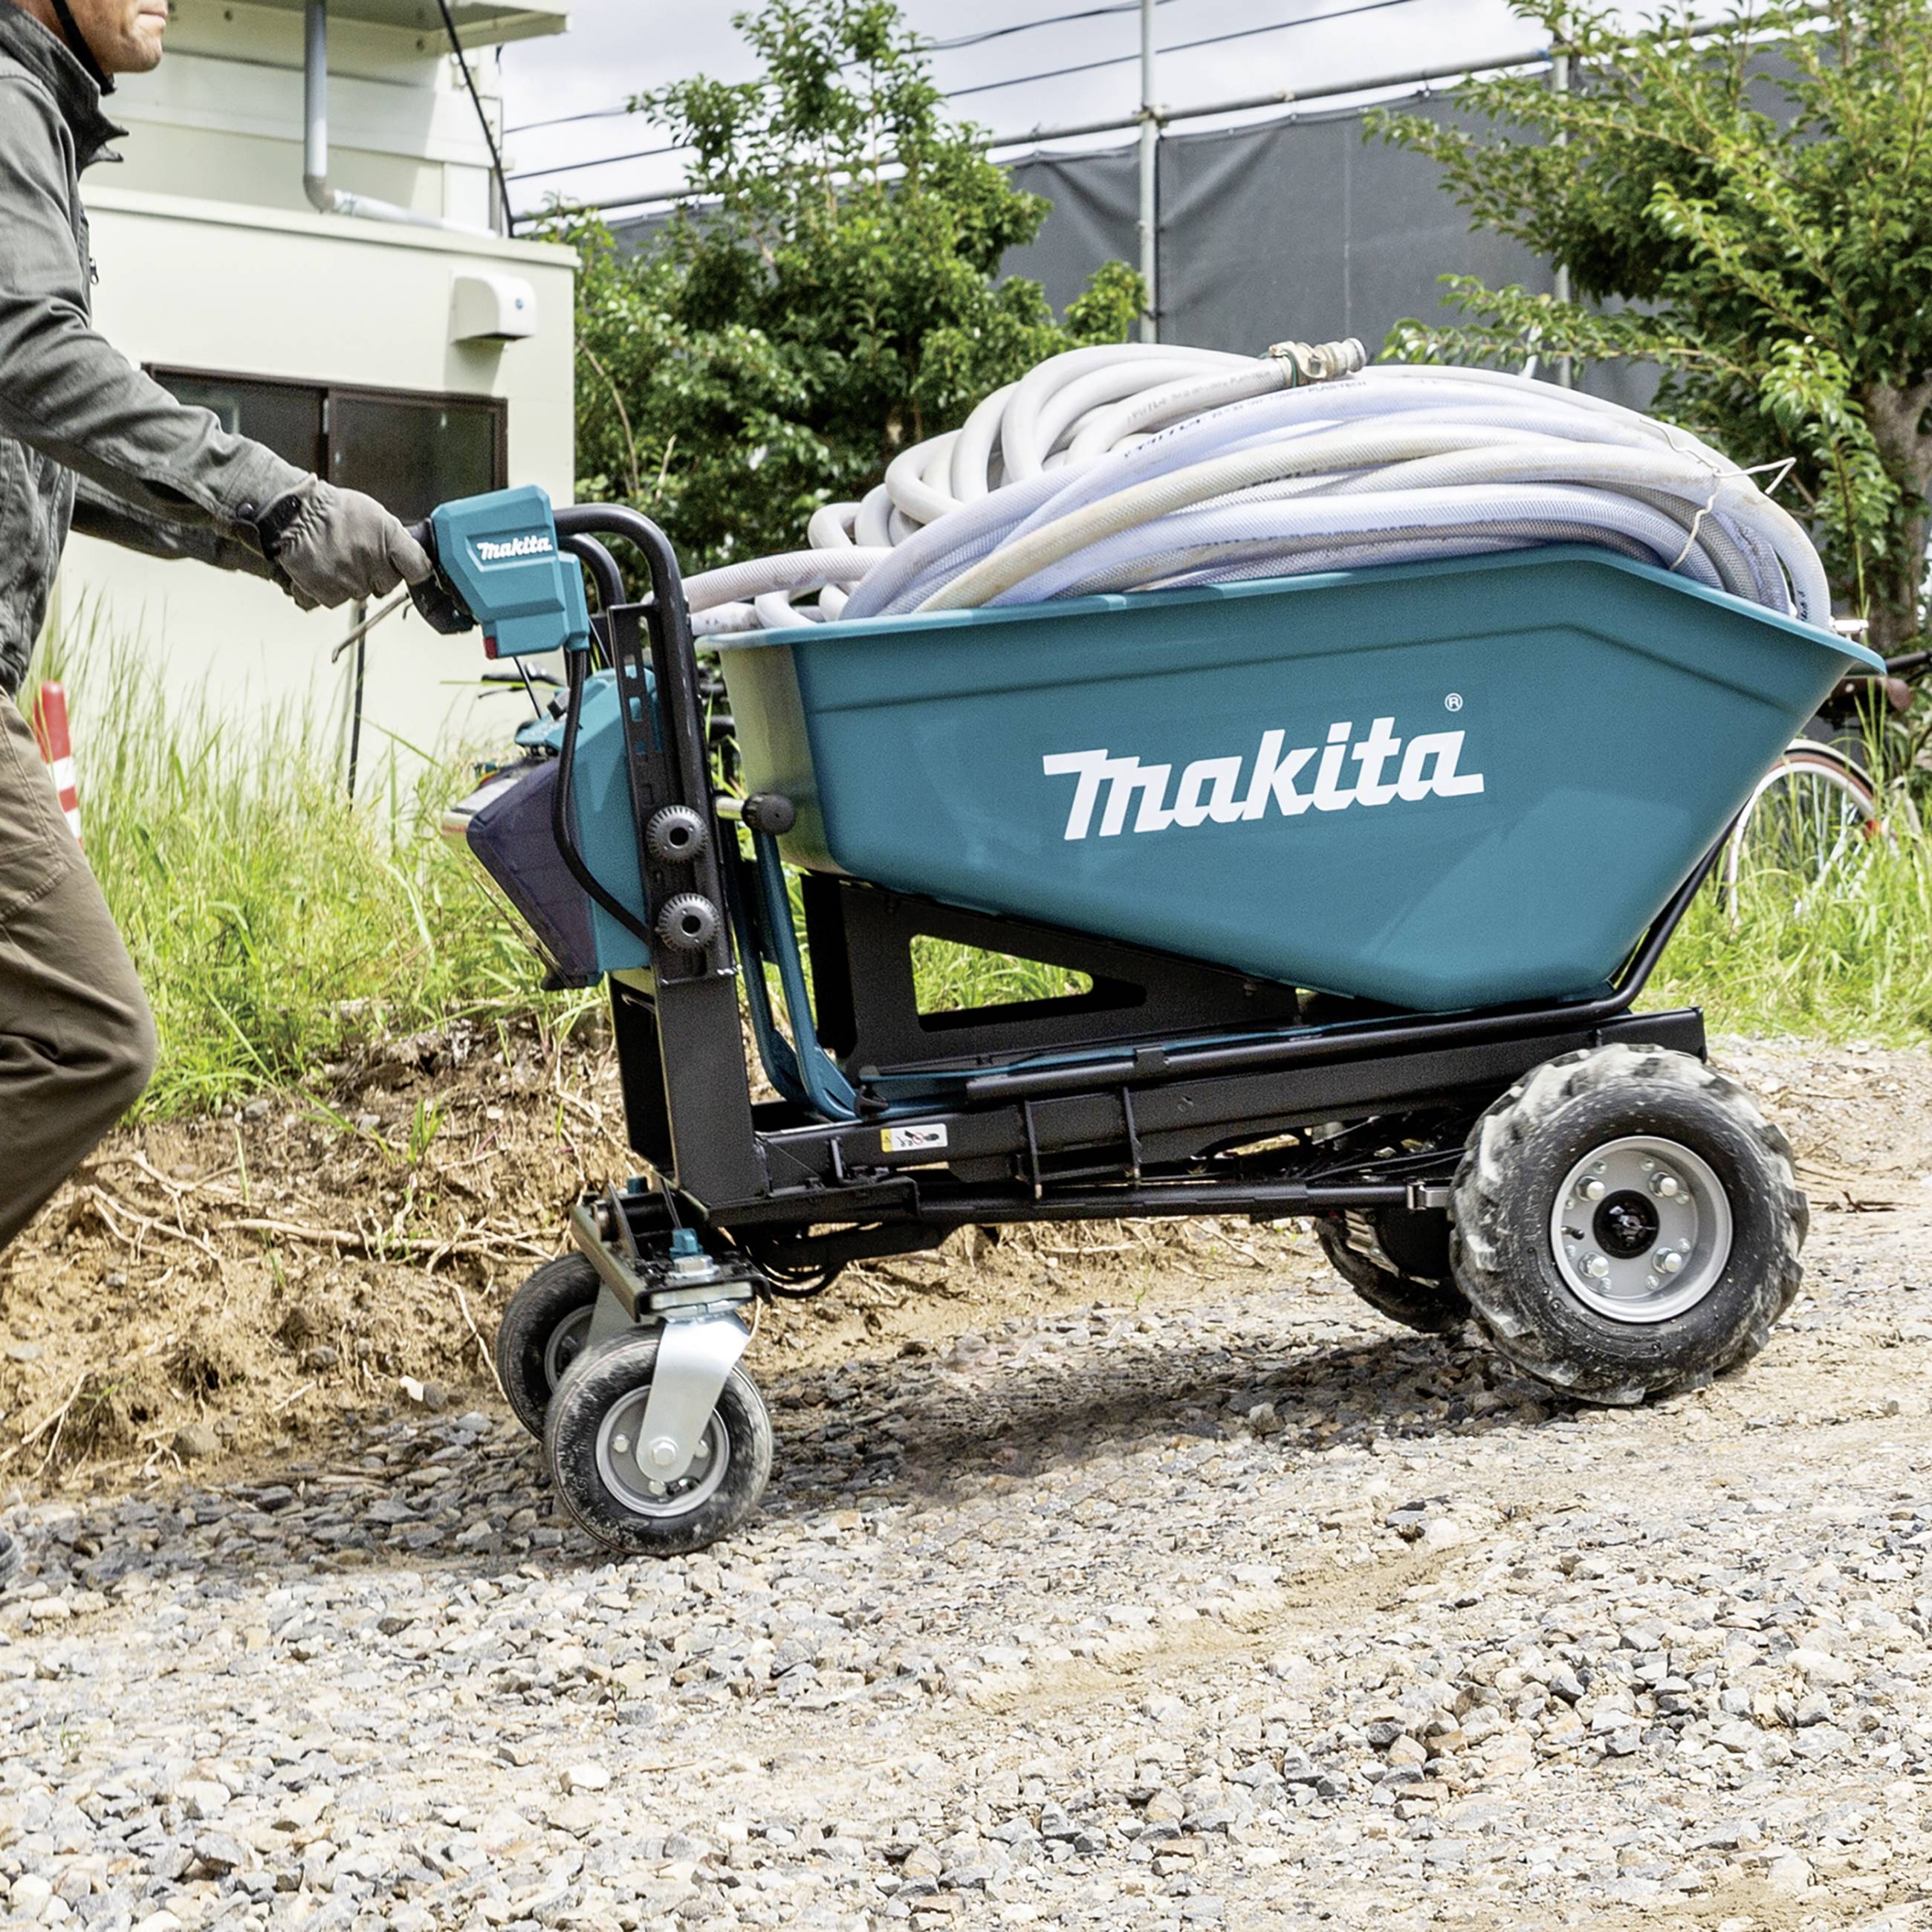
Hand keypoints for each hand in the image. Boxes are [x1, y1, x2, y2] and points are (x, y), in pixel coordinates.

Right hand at [257, 479, 431, 608]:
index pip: (418, 568)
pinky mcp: (327, 593)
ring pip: (359, 594)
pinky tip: (321, 569)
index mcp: (389, 540)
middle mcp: (373, 564)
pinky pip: (334, 599)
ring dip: (350, 581)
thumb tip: (408, 555)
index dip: (414, 572)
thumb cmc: (330, 509)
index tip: (410, 572)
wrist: (291, 513)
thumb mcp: (373, 513)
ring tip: (334, 557)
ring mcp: (351, 581)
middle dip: (375, 575)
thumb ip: (394, 538)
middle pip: (387, 585)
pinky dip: (327, 588)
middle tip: (357, 556)